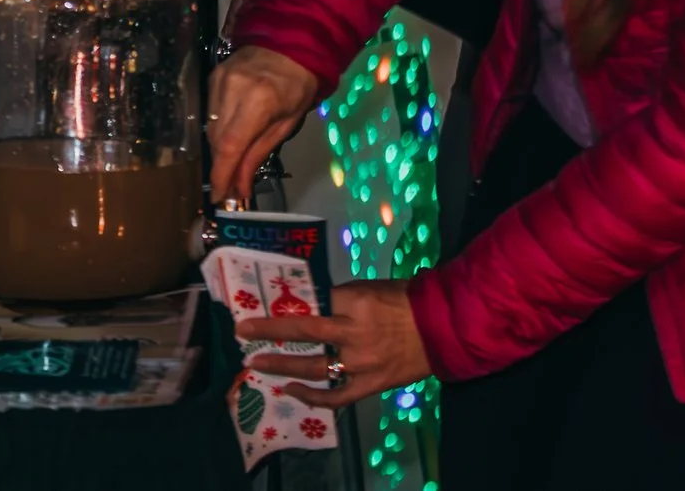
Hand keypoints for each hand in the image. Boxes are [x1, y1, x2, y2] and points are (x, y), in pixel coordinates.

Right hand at [208, 45, 316, 209]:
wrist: (290, 42)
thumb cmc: (297, 86)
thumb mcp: (286, 124)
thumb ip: (258, 155)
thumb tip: (240, 189)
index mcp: (259, 101)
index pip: (231, 146)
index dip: (221, 175)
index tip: (220, 197)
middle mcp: (233, 89)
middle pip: (217, 140)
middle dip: (223, 166)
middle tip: (231, 185)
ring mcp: (219, 80)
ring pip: (210, 128)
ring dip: (220, 149)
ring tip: (232, 161)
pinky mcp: (212, 76)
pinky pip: (209, 112)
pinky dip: (218, 129)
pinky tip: (230, 133)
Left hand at [240, 279, 430, 408]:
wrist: (442, 328)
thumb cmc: (405, 299)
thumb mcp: (370, 287)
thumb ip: (341, 298)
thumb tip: (311, 304)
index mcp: (354, 302)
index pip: (312, 300)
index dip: (288, 303)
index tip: (265, 302)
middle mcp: (353, 333)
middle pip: (302, 332)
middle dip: (268, 332)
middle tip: (242, 332)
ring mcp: (361, 362)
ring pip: (314, 367)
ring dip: (282, 366)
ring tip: (257, 364)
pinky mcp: (370, 385)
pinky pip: (336, 397)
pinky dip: (313, 397)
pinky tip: (292, 391)